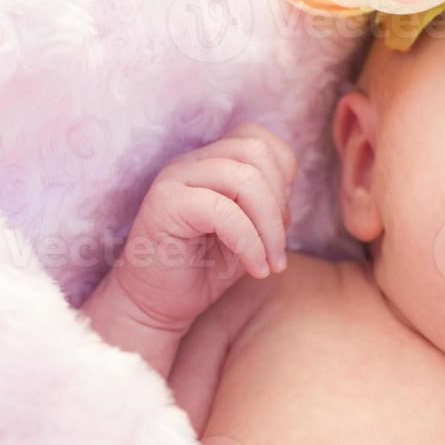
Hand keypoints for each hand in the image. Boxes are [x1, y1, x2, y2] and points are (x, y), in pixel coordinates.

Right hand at [108, 121, 295, 333]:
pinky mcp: (165, 204)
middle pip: (254, 150)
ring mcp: (174, 178)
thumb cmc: (203, 271)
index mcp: (209, 162)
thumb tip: (289, 201)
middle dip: (279, 202)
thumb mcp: (249, 234)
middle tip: (277, 249)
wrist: (155, 305)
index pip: (258, 139)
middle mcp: (190, 162)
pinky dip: (249, 242)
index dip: (283, 176)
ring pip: (243, 176)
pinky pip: (222, 210)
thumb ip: (268, 208)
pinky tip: (255, 269)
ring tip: (270, 262)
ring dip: (268, 225)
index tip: (281, 222)